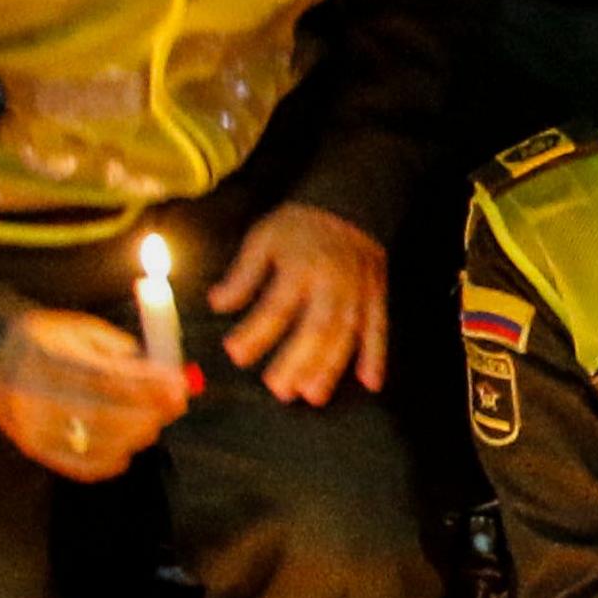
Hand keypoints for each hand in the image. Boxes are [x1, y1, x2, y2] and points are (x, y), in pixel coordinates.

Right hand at [0, 309, 194, 482]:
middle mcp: (29, 392)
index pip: (104, 377)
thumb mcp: (80, 330)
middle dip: (147, 412)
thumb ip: (120, 352)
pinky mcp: (30, 448)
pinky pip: (76, 464)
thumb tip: (166, 378)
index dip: (146, 385)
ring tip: (152, 422)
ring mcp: (26, 425)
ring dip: (134, 435)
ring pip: (92, 441)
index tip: (179, 385)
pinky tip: (127, 449)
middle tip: (174, 405)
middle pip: (100, 413)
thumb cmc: (47, 342)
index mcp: (42, 355)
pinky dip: (108, 461)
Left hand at [205, 201, 385, 404]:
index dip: (255, 333)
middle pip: (315, 329)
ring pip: (347, 335)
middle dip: (297, 361)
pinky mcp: (377, 298)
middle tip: (278, 390)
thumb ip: (243, 274)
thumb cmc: (299, 224)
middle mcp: (332, 284)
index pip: (275, 307)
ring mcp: (358, 293)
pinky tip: (371, 383)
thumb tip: (218, 304)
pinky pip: (380, 330)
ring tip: (313, 395)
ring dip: (332, 367)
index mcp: (300, 268)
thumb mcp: (263, 239)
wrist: (350, 202)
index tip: (235, 355)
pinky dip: (377, 357)